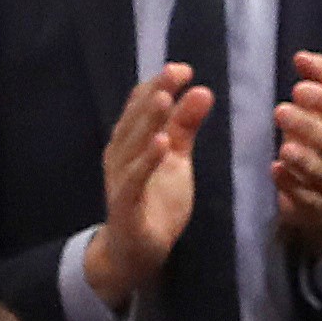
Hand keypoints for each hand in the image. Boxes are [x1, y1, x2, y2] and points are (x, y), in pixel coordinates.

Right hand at [83, 62, 210, 313]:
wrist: (136, 251)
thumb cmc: (155, 200)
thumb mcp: (176, 158)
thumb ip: (185, 126)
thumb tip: (201, 90)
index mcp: (131, 140)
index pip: (141, 104)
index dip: (159, 84)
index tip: (183, 69)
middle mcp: (120, 154)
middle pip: (135, 118)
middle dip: (154, 93)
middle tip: (174, 73)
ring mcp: (120, 179)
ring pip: (131, 144)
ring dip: (147, 121)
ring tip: (165, 99)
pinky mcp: (125, 204)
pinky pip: (134, 180)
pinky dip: (146, 161)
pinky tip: (161, 144)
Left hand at [270, 50, 321, 257]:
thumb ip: (319, 80)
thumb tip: (302, 56)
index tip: (298, 87)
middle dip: (311, 128)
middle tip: (280, 112)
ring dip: (305, 160)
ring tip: (284, 148)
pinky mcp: (315, 206)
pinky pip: (308, 200)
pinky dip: (292, 186)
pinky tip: (276, 172)